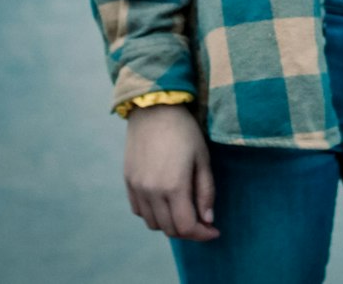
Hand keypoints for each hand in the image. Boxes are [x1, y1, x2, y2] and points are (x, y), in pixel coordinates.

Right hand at [123, 105, 219, 240]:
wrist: (154, 107)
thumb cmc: (184, 130)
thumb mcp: (202, 158)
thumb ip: (206, 191)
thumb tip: (208, 220)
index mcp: (174, 187)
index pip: (187, 227)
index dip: (202, 234)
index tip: (214, 231)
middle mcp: (152, 192)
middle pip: (170, 230)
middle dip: (188, 230)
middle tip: (201, 221)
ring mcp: (137, 188)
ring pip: (153, 224)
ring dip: (169, 223)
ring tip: (183, 209)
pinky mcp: (128, 182)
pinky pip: (139, 211)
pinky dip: (153, 214)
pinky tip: (164, 201)